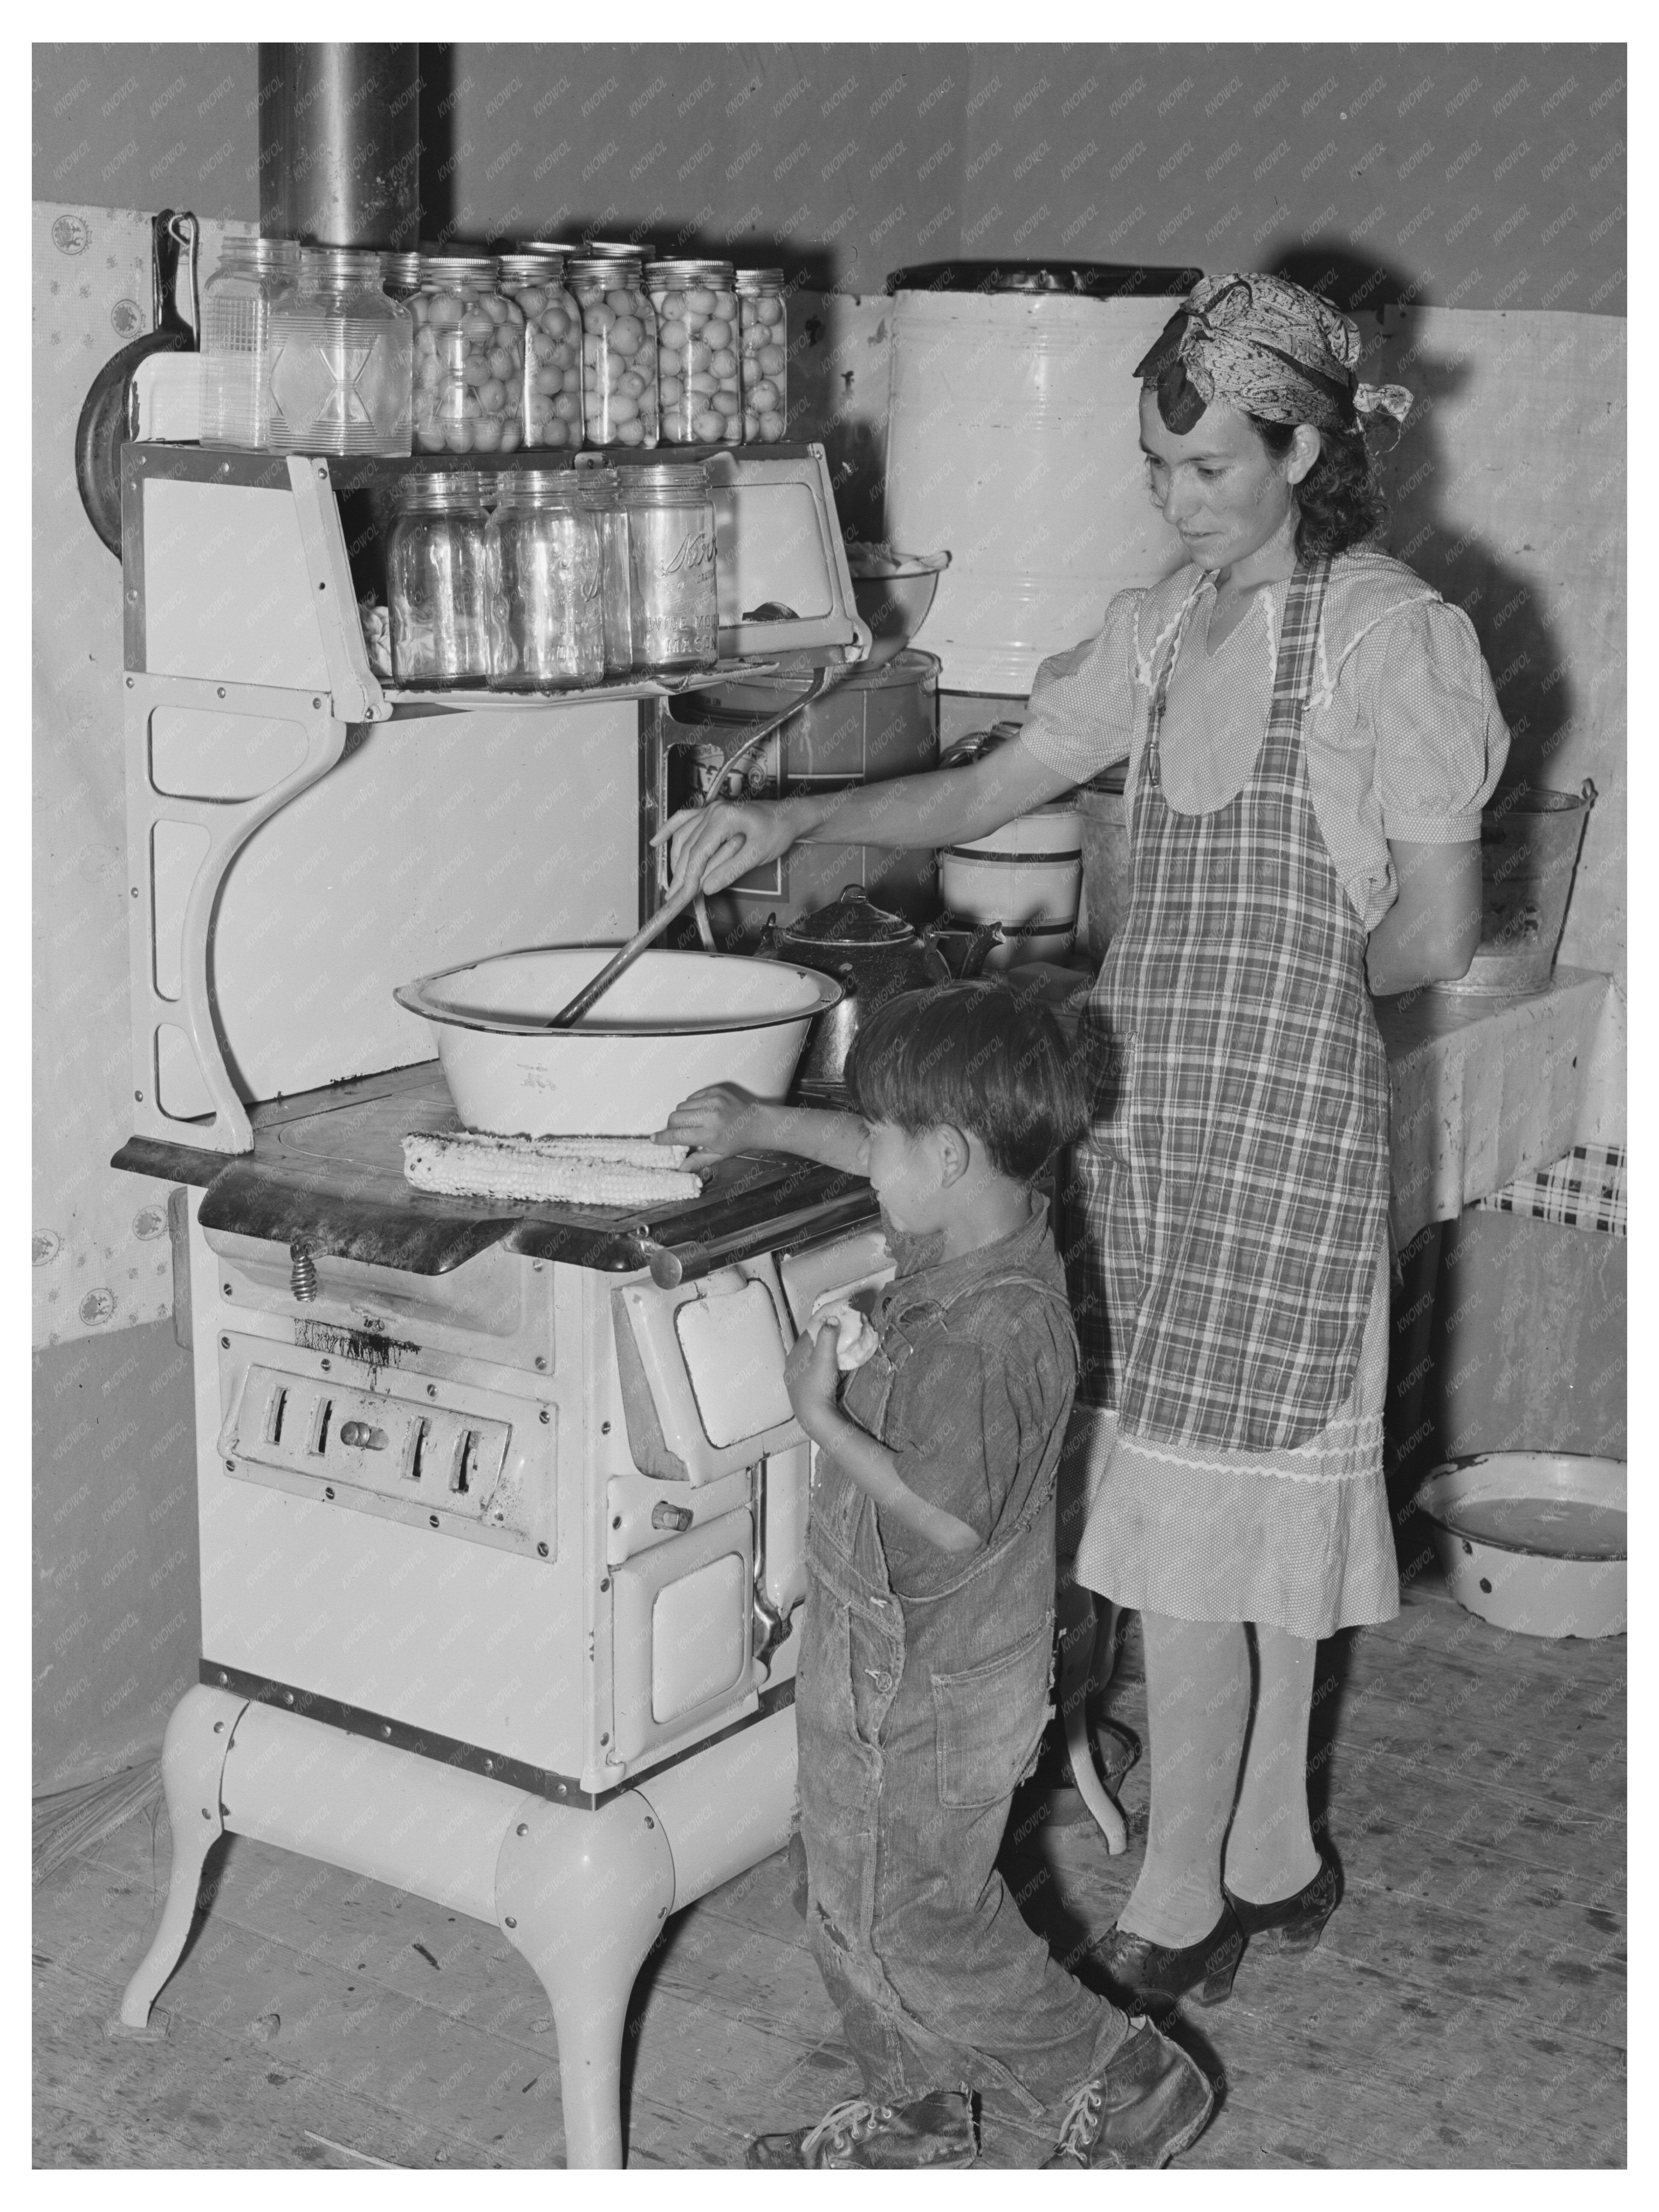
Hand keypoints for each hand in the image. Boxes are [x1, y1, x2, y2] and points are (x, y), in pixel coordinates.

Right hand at [653, 797, 796, 900]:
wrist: (789, 816)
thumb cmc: (777, 832)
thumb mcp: (757, 855)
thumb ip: (730, 870)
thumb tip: (707, 887)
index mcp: (723, 818)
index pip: (697, 853)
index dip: (688, 878)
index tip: (681, 897)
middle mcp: (712, 810)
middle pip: (687, 847)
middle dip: (679, 874)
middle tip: (673, 898)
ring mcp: (710, 810)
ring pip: (683, 837)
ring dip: (675, 861)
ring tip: (672, 884)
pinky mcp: (710, 812)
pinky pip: (683, 820)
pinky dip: (669, 830)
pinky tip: (656, 842)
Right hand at [654, 1084, 772, 1168]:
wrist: (756, 1123)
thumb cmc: (737, 1142)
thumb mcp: (718, 1155)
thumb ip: (697, 1161)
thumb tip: (680, 1169)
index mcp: (710, 1134)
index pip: (678, 1135)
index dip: (662, 1138)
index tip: (653, 1139)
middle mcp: (710, 1116)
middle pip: (674, 1117)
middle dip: (671, 1126)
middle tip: (677, 1131)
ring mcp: (713, 1101)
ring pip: (681, 1106)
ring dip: (681, 1115)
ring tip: (692, 1122)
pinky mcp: (714, 1091)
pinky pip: (691, 1097)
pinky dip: (691, 1105)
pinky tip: (700, 1112)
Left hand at [784, 1323, 840, 1431]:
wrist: (813, 1416)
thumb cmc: (819, 1384)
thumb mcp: (826, 1357)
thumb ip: (828, 1336)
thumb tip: (831, 1318)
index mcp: (796, 1351)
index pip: (811, 1331)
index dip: (825, 1325)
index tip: (839, 1323)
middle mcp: (791, 1362)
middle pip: (809, 1345)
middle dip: (824, 1339)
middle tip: (841, 1338)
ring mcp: (793, 1377)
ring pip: (808, 1358)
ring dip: (821, 1354)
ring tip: (837, 1354)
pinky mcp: (797, 1389)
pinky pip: (808, 1371)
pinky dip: (818, 1366)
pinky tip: (827, 1372)